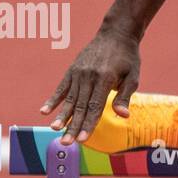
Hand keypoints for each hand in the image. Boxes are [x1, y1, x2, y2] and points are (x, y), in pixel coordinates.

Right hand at [40, 25, 140, 143]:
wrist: (115, 34)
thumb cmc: (128, 58)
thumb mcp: (133, 77)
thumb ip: (124, 96)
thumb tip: (123, 116)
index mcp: (105, 79)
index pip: (95, 107)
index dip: (88, 124)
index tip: (82, 140)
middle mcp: (88, 76)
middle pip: (80, 106)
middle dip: (72, 126)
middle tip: (66, 143)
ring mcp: (78, 73)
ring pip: (69, 99)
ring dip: (62, 116)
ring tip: (54, 130)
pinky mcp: (72, 70)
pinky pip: (61, 88)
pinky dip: (53, 100)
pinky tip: (45, 112)